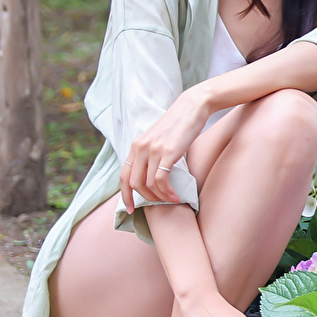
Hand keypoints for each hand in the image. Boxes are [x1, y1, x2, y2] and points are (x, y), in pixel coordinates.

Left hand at [120, 88, 211, 207]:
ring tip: (171, 199)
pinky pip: (160, 180)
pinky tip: (176, 196)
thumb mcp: (159, 139)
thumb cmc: (180, 125)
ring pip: (147, 184)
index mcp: (136, 146)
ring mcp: (153, 150)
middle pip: (133, 183)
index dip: (125, 195)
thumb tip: (152, 175)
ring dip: (159, 197)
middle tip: (157, 204)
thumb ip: (152, 154)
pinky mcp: (167, 153)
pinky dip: (167, 192)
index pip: (123, 176)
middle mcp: (140, 148)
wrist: (193, 107)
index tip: (131, 208)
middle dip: (144, 199)